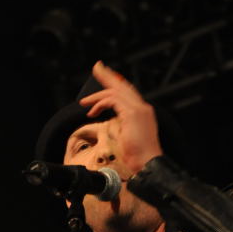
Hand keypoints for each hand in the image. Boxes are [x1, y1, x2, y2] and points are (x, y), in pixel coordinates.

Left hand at [80, 60, 162, 174]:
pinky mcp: (132, 113)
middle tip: (97, 67)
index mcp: (143, 113)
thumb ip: (123, 125)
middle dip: (108, 76)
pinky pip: (113, 100)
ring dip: (97, 96)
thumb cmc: (140, 157)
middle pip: (123, 85)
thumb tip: (114, 122)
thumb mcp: (129, 137)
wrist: (148, 164)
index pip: (128, 93)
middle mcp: (143, 107)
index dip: (116, 85)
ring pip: (115, 91)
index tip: (106, 79)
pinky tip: (93, 111)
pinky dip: (100, 103)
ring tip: (84, 102)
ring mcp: (139, 109)